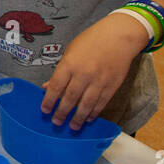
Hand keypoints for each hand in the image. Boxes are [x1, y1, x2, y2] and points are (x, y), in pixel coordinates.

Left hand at [41, 12, 148, 128]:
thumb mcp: (70, 52)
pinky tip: (88, 118)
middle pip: (70, 98)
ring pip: (86, 104)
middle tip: (56, 122)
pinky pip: (101, 103)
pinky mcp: (112, 85)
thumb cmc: (91, 41)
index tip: (44, 110)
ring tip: (72, 126)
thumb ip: (60, 71)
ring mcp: (99, 81)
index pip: (56, 86)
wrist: (118, 36)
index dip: (49, 100)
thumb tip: (48, 87)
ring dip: (78, 117)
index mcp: (70, 64)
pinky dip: (94, 112)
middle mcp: (84, 74)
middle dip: (62, 113)